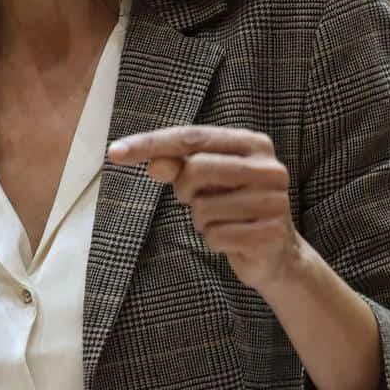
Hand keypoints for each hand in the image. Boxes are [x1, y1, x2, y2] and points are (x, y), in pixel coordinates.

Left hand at [107, 125, 309, 292]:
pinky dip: (214, 241)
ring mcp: (275, 201)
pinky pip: (217, 237)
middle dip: (185, 190)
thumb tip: (154, 163)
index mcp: (253, 144)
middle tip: (196, 200)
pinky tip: (232, 241)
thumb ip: (178, 167)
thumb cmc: (233, 208)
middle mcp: (269, 167)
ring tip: (222, 221)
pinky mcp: (271, 234)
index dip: (150, 143)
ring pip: (204, 208)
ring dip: (201, 221)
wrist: (276, 253)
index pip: (191, 136)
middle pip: (197, 168)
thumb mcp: (203, 184)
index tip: (114, 151)